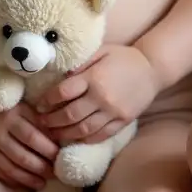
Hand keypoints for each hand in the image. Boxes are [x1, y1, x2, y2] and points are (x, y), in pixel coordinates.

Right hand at [0, 99, 58, 190]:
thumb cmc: (5, 102)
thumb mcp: (23, 103)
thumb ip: (38, 118)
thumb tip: (60, 137)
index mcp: (12, 114)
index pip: (33, 136)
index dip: (49, 149)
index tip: (61, 156)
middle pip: (23, 155)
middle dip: (41, 167)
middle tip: (55, 173)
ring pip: (11, 167)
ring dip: (29, 178)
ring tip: (43, 183)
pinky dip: (13, 179)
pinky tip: (25, 183)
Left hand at [36, 43, 159, 143]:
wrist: (153, 69)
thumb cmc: (124, 58)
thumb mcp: (101, 51)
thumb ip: (80, 63)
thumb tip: (59, 76)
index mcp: (94, 77)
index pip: (63, 93)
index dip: (47, 100)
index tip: (39, 105)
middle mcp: (102, 97)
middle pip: (69, 115)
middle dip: (51, 121)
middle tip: (40, 122)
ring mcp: (113, 112)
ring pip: (82, 130)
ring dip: (64, 134)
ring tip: (53, 134)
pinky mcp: (122, 122)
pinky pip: (99, 136)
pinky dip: (84, 140)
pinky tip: (74, 139)